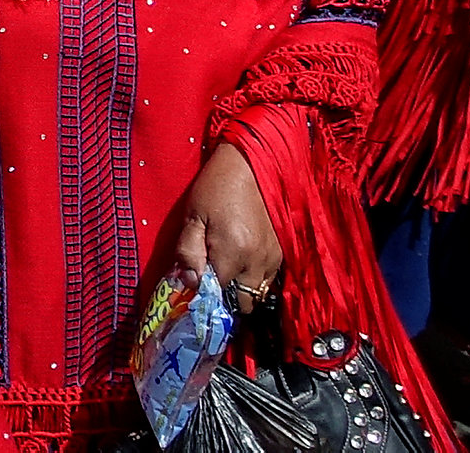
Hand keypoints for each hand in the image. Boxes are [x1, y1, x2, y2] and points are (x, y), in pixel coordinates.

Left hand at [170, 141, 283, 311]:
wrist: (250, 167)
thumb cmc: (215, 188)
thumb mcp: (192, 216)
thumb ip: (188, 252)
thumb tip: (188, 283)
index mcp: (233, 254)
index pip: (219, 295)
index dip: (205, 295)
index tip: (195, 289)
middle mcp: (258, 262)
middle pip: (244, 303)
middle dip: (226, 299)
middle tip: (211, 281)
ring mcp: (273, 259)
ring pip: (258, 294)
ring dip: (242, 289)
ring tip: (225, 269)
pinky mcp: (282, 253)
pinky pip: (268, 280)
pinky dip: (254, 278)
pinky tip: (241, 260)